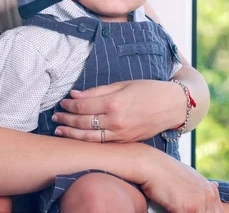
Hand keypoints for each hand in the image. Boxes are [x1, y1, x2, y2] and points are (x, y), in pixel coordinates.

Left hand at [52, 80, 183, 142]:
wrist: (173, 106)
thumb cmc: (148, 90)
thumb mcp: (122, 84)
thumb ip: (97, 91)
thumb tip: (74, 95)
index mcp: (114, 102)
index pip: (83, 106)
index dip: (70, 105)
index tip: (62, 102)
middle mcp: (116, 120)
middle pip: (83, 122)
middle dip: (66, 119)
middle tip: (55, 116)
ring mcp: (121, 133)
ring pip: (89, 137)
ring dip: (72, 133)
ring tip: (59, 130)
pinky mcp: (126, 141)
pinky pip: (102, 143)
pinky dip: (87, 142)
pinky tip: (78, 138)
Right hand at [140, 149, 222, 212]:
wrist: (150, 165)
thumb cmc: (165, 171)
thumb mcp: (189, 176)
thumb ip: (202, 186)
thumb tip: (216, 186)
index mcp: (210, 190)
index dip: (204, 212)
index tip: (190, 209)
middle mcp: (209, 195)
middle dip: (194, 212)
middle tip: (181, 208)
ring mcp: (200, 202)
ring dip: (184, 212)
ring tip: (174, 207)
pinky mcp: (188, 208)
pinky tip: (169, 209)